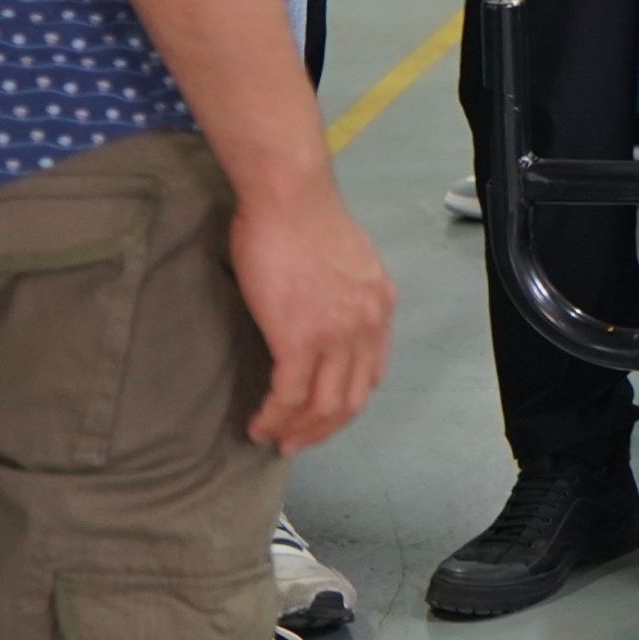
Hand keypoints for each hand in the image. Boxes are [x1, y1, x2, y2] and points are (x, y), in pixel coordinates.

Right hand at [231, 177, 395, 450]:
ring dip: (296, 430)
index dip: (345, 402)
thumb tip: (324, 312)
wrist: (290, 197)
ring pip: (322, 405)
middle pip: (352, 398)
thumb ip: (343, 293)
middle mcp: (368, 324)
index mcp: (380, 305)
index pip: (371, 372)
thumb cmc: (304, 219)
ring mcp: (337, 334)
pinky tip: (258, 423)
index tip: (321, 416)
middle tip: (295, 442)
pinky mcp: (300, 338)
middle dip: (323, 428)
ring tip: (272, 439)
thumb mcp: (345, 261)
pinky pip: (290, 394)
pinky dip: (274, 416)